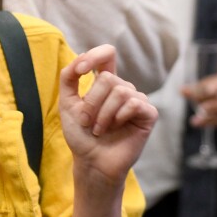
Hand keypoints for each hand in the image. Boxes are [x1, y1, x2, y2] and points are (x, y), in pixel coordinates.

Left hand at [59, 45, 157, 183]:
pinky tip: (117, 128)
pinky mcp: (148, 114)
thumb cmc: (81, 135)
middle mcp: (123, 88)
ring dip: (103, 114)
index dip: (94, 56)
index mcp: (105, 83)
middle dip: (92, 102)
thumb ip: (69, 78)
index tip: (80, 71)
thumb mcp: (67, 104)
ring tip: (98, 129)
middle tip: (87, 122)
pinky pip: (135, 103)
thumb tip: (80, 58)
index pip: (107, 55)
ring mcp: (137, 100)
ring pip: (120, 91)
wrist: (91, 162)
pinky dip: (119, 116)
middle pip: (108, 77)